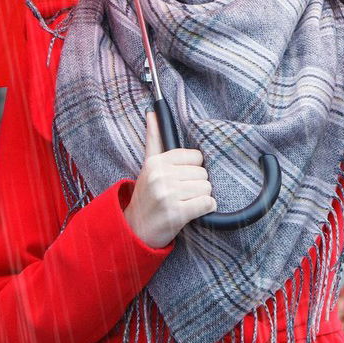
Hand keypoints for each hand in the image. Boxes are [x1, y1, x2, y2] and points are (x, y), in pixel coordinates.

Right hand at [122, 110, 215, 248]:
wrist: (135, 230)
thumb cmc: (147, 196)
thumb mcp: (148, 165)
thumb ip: (154, 139)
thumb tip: (153, 111)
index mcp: (156, 162)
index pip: (196, 157)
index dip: (193, 170)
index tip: (180, 179)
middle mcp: (161, 176)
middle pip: (203, 174)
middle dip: (197, 186)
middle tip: (181, 195)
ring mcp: (168, 195)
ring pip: (207, 189)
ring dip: (201, 199)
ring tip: (184, 204)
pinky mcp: (177, 213)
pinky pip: (208, 204)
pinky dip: (205, 210)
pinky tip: (192, 213)